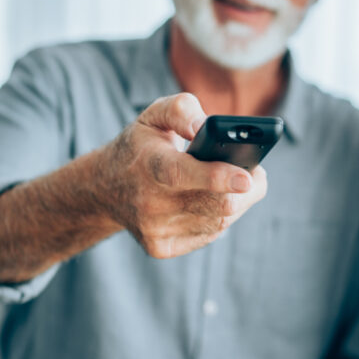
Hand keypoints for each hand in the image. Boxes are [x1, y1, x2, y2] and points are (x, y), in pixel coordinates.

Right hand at [99, 93, 267, 257]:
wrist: (105, 188)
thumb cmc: (141, 146)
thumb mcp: (154, 116)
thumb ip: (182, 110)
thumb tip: (206, 127)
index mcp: (150, 165)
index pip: (182, 174)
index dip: (218, 177)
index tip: (248, 178)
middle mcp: (150, 203)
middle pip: (216, 204)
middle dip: (247, 190)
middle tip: (254, 172)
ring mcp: (155, 230)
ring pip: (220, 221)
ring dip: (236, 202)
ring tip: (232, 184)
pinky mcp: (162, 248)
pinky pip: (210, 234)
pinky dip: (219, 217)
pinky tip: (210, 202)